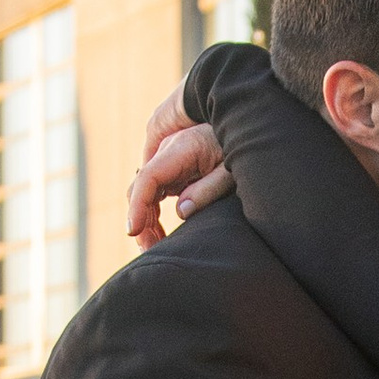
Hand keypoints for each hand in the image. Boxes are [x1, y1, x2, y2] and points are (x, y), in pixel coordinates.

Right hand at [127, 117, 232, 247]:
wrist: (245, 129)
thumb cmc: (238, 151)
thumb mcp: (230, 172)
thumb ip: (207, 190)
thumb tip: (182, 211)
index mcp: (181, 148)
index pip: (149, 177)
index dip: (138, 205)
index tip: (133, 230)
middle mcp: (168, 151)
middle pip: (142, 187)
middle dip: (141, 219)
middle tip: (149, 249)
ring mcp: (168, 160)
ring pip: (145, 192)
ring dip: (145, 220)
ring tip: (153, 247)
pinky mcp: (172, 170)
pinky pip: (154, 193)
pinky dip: (152, 214)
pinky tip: (158, 234)